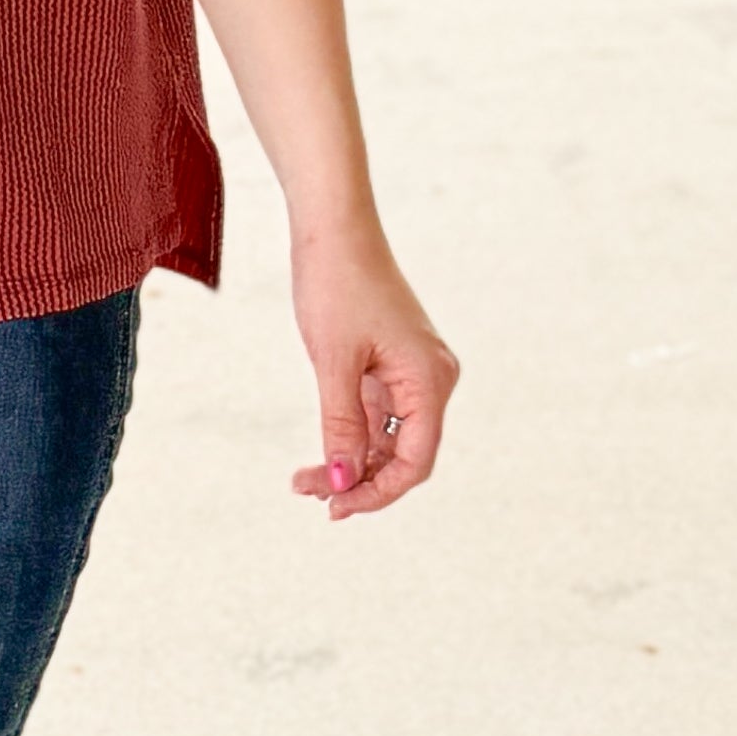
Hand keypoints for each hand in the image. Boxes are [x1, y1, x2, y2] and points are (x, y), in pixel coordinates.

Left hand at [288, 222, 456, 517]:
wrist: (334, 230)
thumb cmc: (336, 286)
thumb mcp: (334, 362)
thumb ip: (341, 427)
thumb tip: (343, 483)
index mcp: (429, 381)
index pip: (416, 461)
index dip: (378, 492)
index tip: (334, 506)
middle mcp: (431, 380)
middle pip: (405, 456)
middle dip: (360, 481)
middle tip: (309, 494)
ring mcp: (414, 373)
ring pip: (389, 439)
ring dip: (352, 463)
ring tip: (304, 480)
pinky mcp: (393, 365)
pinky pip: (379, 416)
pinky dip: (353, 437)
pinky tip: (322, 454)